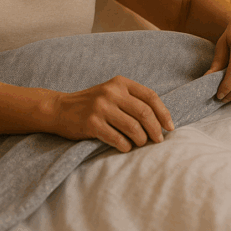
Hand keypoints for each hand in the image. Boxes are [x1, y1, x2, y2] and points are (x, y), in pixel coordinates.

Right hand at [48, 76, 174, 152]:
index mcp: (120, 83)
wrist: (60, 109)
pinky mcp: (92, 123)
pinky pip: (117, 139)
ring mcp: (101, 107)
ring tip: (140, 144)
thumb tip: (160, 121)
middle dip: (155, 129)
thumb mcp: (112, 93)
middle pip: (144, 112)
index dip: (164, 113)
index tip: (170, 127)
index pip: (150, 96)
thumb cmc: (92, 104)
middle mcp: (111, 92)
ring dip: (141, 140)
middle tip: (158, 140)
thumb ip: (132, 100)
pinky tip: (125, 147)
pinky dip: (125, 146)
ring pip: (133, 127)